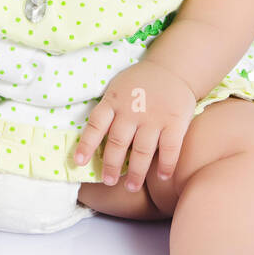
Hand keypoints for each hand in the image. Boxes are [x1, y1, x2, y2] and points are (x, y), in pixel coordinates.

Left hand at [73, 59, 197, 190]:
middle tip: (107, 181)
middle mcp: (132, 110)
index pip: (96, 124)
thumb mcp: (117, 89)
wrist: (173, 68)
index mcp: (114, 101)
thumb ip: (108, 110)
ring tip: (131, 186)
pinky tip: (162, 176)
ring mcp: (154, 116)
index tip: (79, 162)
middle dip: (111, 165)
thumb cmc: (139, 84)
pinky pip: (170, 148)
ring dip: (136, 172)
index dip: (86, 144)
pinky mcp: (175, 121)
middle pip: (118, 142)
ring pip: (142, 150)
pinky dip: (166, 164)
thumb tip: (93, 141)